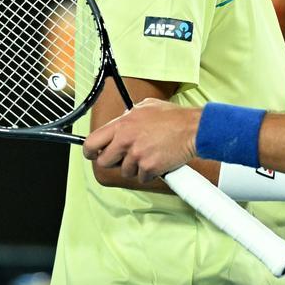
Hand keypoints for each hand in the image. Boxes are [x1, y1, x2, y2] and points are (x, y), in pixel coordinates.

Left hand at [83, 98, 198, 182]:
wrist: (193, 129)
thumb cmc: (173, 117)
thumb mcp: (146, 106)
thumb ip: (128, 116)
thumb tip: (120, 122)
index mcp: (122, 124)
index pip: (91, 142)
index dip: (90, 151)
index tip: (94, 154)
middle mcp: (126, 140)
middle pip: (104, 162)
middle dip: (114, 162)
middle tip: (126, 157)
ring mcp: (137, 155)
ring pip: (125, 171)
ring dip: (135, 167)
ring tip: (150, 154)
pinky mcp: (149, 168)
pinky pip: (141, 177)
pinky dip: (150, 173)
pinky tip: (158, 160)